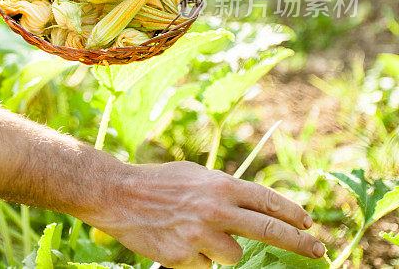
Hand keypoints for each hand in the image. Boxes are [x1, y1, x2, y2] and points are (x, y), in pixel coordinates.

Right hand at [84, 161, 324, 268]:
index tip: (308, 224)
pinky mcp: (184, 257)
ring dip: (221, 250)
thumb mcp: (195, 176)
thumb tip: (253, 205)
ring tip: (193, 233)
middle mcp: (216, 210)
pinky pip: (204, 265)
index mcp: (219, 185)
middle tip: (318, 251)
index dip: (292, 214)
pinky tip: (175, 240)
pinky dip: (195, 257)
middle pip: (268, 230)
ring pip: (234, 256)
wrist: (117, 194)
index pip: (267, 200)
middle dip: (299, 243)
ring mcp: (201, 236)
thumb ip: (223, 190)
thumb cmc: (157, 181)